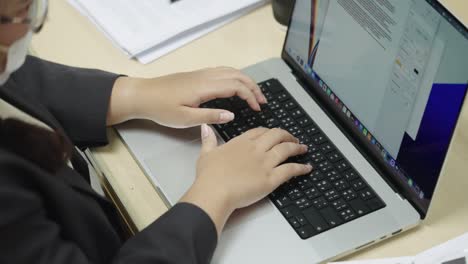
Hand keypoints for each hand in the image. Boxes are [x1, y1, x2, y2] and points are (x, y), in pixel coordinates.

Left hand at [107, 67, 266, 126]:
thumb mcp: (185, 119)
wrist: (142, 95)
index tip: (257, 109)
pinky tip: (235, 86)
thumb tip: (231, 115)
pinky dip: (235, 77)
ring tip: (254, 93)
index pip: (236, 86)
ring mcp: (201, 74)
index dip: (250, 96)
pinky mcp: (196, 76)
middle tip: (262, 101)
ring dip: (245, 80)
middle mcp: (205, 76)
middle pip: (237, 75)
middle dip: (253, 86)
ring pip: (230, 71)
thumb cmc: (160, 108)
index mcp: (205, 87)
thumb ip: (210, 116)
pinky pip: (222, 71)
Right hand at [180, 125, 312, 235]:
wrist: (214, 192)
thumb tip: (206, 127)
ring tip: (303, 148)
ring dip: (297, 148)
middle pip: (277, 136)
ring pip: (286, 149)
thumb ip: (209, 139)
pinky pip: (290, 170)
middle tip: (293, 138)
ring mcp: (265, 163)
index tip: (274, 133)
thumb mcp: (205, 153)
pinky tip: (306, 168)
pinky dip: (301, 168)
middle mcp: (255, 150)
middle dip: (287, 135)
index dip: (269, 131)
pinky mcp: (271, 179)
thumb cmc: (209, 176)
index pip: (260, 131)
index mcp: (241, 143)